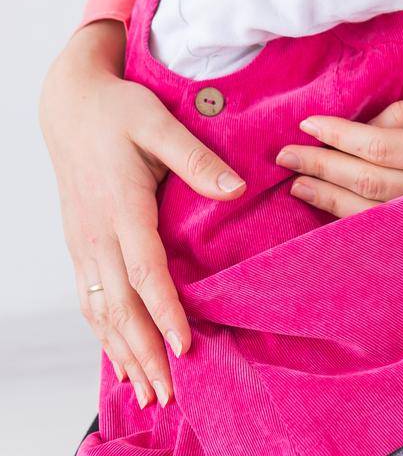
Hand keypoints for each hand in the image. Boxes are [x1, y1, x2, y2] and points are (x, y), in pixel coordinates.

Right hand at [39, 21, 247, 408]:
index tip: (185, 346)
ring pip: (101, 312)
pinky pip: (89, 301)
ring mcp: (83, 244)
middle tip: (170, 393)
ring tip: (149, 392)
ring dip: (124, 354)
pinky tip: (121, 358)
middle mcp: (97, 234)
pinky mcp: (79, 247)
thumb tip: (236, 188)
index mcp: (122, 206)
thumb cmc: (119, 111)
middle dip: (144, 353)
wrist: (70, 107)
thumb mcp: (159, 123)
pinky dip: (105, 335)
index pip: (145, 271)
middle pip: (120, 307)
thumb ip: (196, 158)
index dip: (165, 312)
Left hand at [274, 87, 402, 217]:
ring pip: (370, 213)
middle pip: (367, 181)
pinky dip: (352, 222)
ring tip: (298, 181)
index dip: (338, 135)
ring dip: (328, 196)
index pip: (379, 144)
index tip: (306, 124)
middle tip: (284, 154)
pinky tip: (329, 209)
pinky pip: (386, 233)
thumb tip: (370, 120)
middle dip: (322, 165)